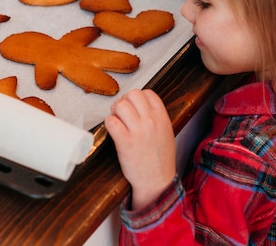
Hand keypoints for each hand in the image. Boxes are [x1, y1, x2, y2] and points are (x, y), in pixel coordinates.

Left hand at [105, 89, 176, 209]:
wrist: (157, 182)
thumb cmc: (161, 159)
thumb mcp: (166, 132)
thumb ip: (156, 116)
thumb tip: (140, 104)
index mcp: (162, 117)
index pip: (147, 93)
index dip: (137, 98)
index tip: (134, 106)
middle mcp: (150, 121)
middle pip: (132, 94)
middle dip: (125, 101)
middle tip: (122, 112)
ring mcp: (137, 131)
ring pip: (120, 105)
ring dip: (115, 112)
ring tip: (117, 121)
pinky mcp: (124, 142)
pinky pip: (111, 121)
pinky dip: (109, 124)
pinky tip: (114, 131)